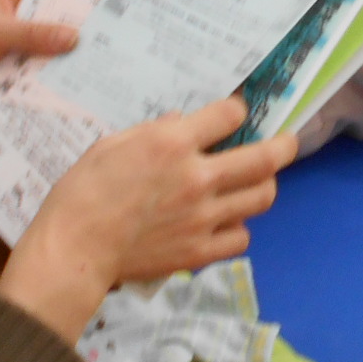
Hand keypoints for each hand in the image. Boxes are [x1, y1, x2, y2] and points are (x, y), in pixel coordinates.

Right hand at [2, 97, 296, 341]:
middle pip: (265, 158)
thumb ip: (153, 132)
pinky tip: (227, 222)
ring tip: (258, 183)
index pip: (230, 115)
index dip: (237, 110)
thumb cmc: (83, 191)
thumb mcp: (112, 145)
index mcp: (173, 143)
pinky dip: (238, 228)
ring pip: (261, 198)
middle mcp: (198, 177)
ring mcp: (204, 217)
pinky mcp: (200, 251)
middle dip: (284, 146)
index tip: (237, 113)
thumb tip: (181, 122)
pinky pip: (241, 238)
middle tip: (287, 143)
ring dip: (264, 186)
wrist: (75, 249)